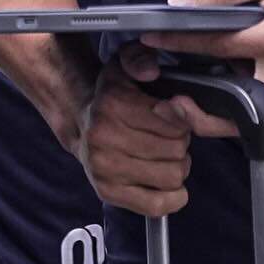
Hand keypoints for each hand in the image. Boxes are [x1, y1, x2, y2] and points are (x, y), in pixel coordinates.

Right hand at [78, 55, 232, 214]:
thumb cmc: (112, 93)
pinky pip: (157, 205)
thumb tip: (150, 71)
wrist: (80, 120)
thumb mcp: (124, 63)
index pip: (174, 120)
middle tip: (168, 135)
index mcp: (113, 104)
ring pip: (173, 175)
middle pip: (177, 148)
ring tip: (164, 154)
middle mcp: (105, 138)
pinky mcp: (108, 192)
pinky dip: (172, 196)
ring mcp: (105, 168)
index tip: (174, 112)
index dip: (183, 117)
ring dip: (177, 165)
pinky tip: (167, 181)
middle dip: (181, 140)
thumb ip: (140, 58)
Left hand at [139, 0, 263, 104]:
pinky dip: (235, 91)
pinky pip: (260, 95)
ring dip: (216, 104)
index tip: (151, 39)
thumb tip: (183, 2)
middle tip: (168, 102)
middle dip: (201, 115)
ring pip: (248, 109)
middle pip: (238, 111)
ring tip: (183, 89)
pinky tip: (216, 73)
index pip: (219, 46)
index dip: (180, 43)